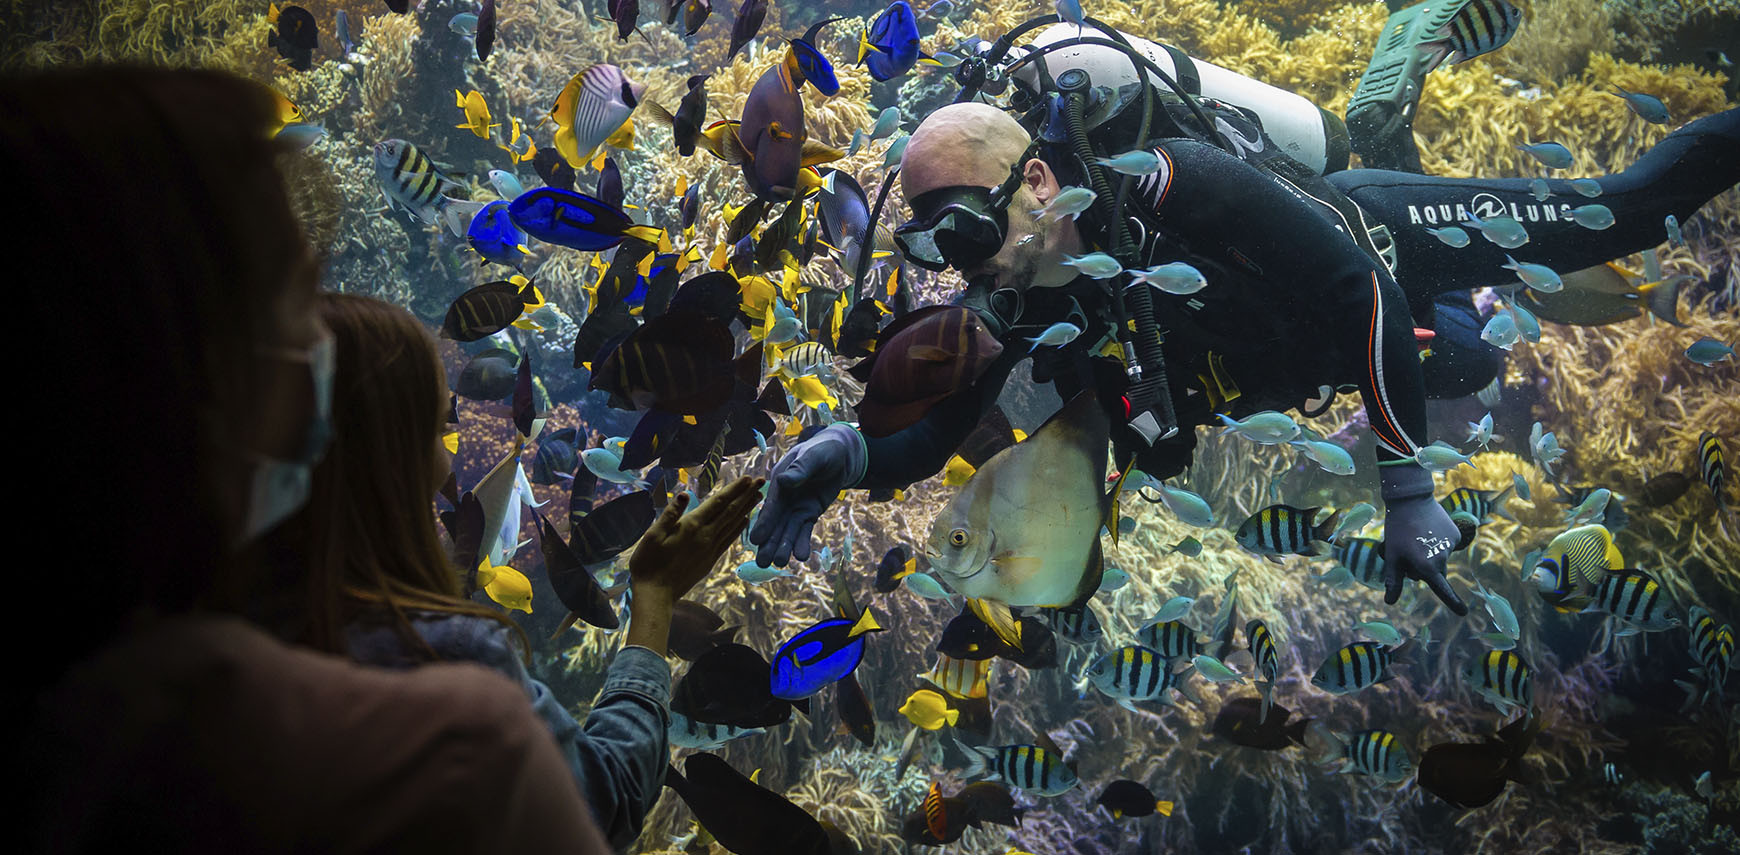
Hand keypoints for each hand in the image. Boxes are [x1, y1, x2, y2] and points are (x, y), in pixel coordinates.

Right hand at [629, 476, 764, 599]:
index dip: (734, 489)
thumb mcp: (652, 535)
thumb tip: (683, 494)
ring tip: (759, 496)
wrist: (656, 594)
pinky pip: (729, 540)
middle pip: (730, 511)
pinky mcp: (710, 560)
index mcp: (691, 526)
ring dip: (747, 509)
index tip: (748, 478)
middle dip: (747, 495)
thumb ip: (670, 514)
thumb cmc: (648, 563)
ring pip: (733, 524)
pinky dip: (739, 528)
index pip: (718, 502)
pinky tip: (745, 520)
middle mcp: (706, 536)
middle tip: (762, 481)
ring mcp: (710, 549)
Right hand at [748, 424, 865, 566]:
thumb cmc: (824, 451)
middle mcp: (784, 498)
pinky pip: (804, 531)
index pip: (772, 505)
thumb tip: (784, 481)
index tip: (756, 540)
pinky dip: (802, 543)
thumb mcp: (814, 457)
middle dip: (769, 542)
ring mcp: (796, 508)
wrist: (840, 456)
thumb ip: (800, 470)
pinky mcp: (808, 515)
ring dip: (783, 547)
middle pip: (775, 523)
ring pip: (788, 531)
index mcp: (780, 482)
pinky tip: (801, 557)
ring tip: (779, 564)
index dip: (765, 522)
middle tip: (762, 563)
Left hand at [1379, 463, 1467, 615]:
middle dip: (1422, 568)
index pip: (1441, 590)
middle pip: (1433, 573)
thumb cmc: (1397, 530)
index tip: (1463, 613)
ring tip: (1415, 536)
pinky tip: (1426, 529)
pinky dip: (1436, 540)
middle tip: (1407, 549)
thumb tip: (1389, 602)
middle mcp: (1442, 559)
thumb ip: (1393, 580)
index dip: (1452, 602)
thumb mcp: (1392, 556)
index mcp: (1427, 567)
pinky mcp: (1455, 534)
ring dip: (1428, 553)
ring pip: (1439, 558)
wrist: (1411, 500)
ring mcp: (1450, 546)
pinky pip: (1445, 544)